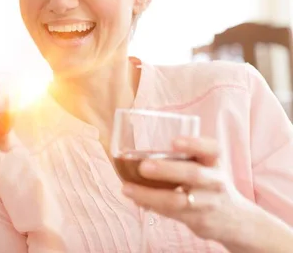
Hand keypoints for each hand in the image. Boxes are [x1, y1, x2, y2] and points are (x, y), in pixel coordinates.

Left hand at [121, 136, 259, 246]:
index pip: (211, 148)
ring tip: (128, 189)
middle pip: (193, 174)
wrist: (236, 220)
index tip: (174, 141)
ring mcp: (208, 203)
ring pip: (178, 200)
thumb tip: (130, 154)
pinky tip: (136, 200)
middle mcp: (214, 181)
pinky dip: (152, 206)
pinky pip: (172, 213)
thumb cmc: (209, 185)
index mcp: (214, 162)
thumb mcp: (204, 167)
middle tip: (143, 167)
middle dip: (166, 170)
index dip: (193, 143)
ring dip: (150, 194)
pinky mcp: (199, 221)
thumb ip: (178, 159)